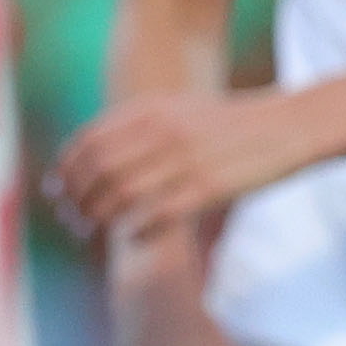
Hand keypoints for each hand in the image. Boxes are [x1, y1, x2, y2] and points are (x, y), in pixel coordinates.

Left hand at [52, 92, 298, 241]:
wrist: (287, 126)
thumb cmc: (227, 124)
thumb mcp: (176, 109)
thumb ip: (135, 127)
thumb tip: (90, 154)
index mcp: (148, 110)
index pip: (87, 144)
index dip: (66, 173)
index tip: (58, 193)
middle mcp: (161, 132)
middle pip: (97, 171)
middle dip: (76, 200)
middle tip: (72, 221)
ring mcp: (184, 159)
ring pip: (121, 194)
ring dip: (100, 218)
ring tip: (95, 231)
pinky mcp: (209, 187)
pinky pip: (158, 214)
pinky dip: (136, 229)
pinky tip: (132, 236)